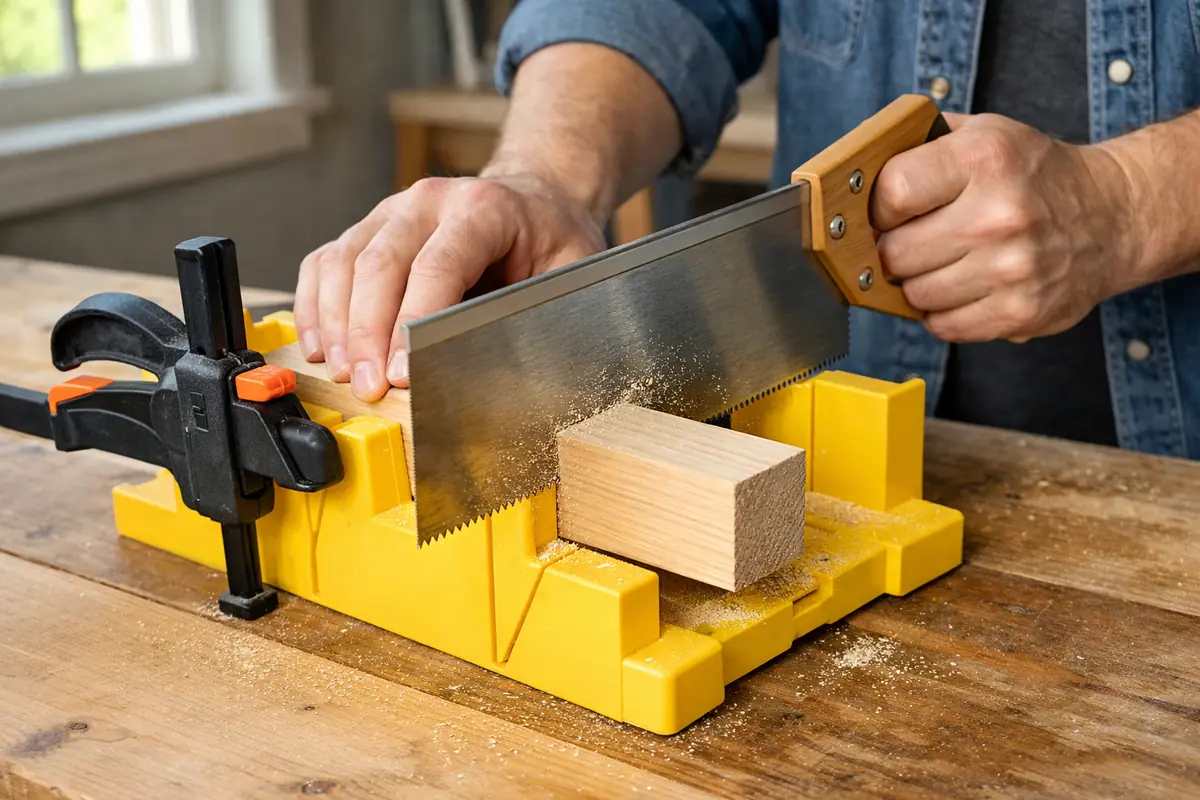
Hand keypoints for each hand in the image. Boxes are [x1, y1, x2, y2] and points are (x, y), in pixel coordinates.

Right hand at [294, 172, 605, 398]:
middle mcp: (429, 202)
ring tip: (344, 373)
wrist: (535, 198)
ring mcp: (391, 212)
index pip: (437, 264)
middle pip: (380, 264)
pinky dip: (315, 306)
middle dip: (368, 334)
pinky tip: (320, 346)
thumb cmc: (551, 239)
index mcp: (483, 208)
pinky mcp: (367, 229)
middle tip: (369, 386)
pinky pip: (325, 262)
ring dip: (336, 324)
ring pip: (343, 262)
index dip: (413, 321)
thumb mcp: (572, 271)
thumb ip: (545, 312)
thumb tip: (515, 371)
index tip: (402, 371)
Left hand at [871, 112, 1138, 341]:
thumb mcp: (984, 134)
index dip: (878, 207)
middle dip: (893, 250)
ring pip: (914, 294)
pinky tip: (962, 288)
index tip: (887, 212)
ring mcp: (1011, 269)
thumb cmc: (1033, 175)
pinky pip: (944, 326)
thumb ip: (919, 145)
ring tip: (942, 262)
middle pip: (895, 253)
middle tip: (912, 241)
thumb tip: (851, 174)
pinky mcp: (1020, 312)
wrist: (1113, 216)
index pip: (891, 193)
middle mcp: (998, 215)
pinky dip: (942, 312)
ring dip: (917, 283)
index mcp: (984, 160)